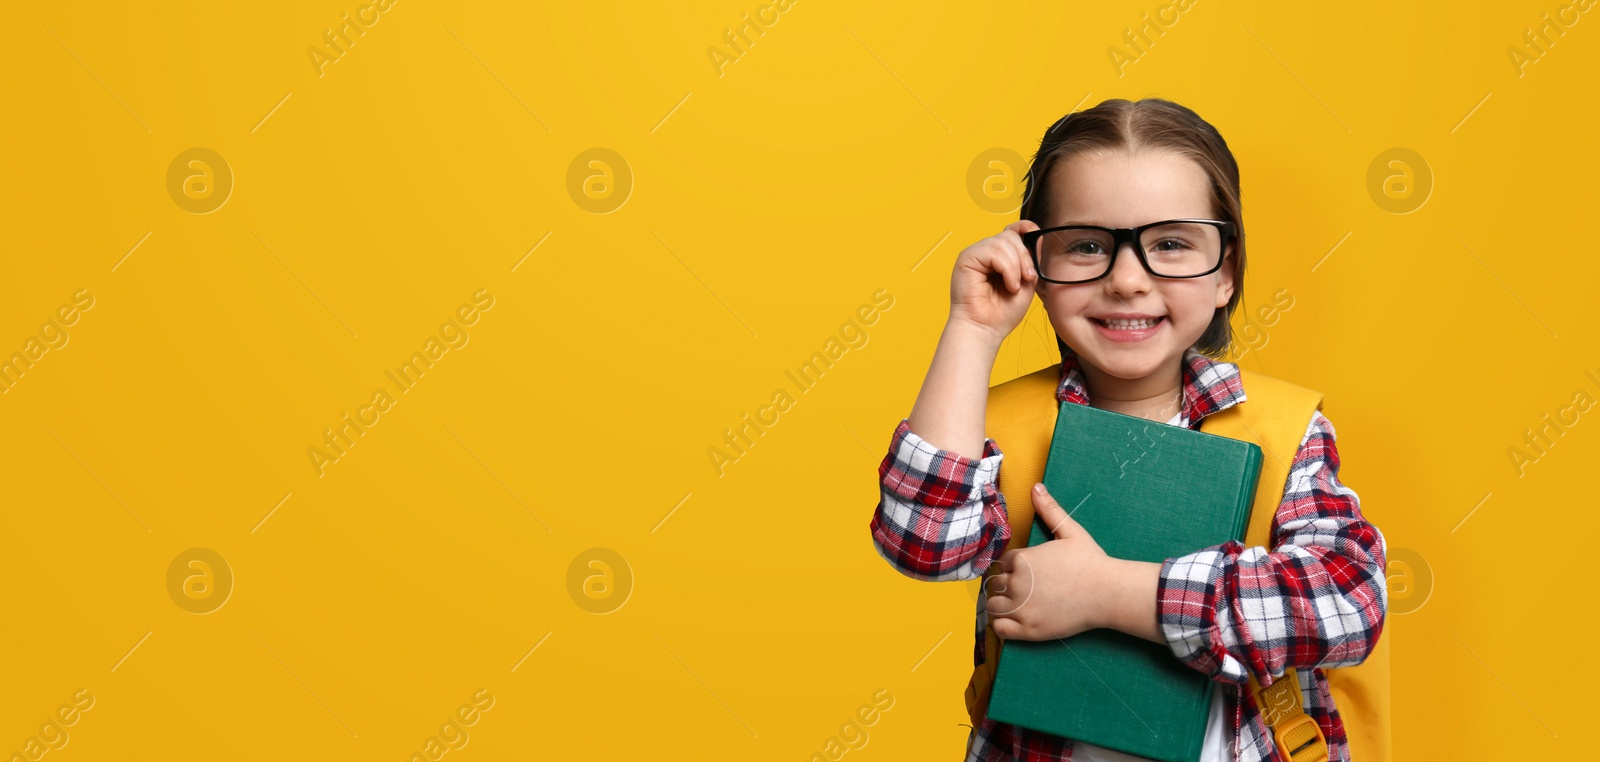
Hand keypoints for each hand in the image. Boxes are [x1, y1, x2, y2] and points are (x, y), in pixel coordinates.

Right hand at [948, 220, 1039, 344]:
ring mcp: (975, 254)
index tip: (1036, 233)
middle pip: (1010, 235)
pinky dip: (1007, 269)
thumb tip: (1037, 237)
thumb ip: (1030, 260)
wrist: (985, 329)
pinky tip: (1008, 285)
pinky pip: (994, 252)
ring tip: (1013, 287)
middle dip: (1024, 256)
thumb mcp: (1026, 282)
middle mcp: (985, 252)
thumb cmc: (1002, 312)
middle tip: (1028, 278)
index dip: (1024, 227)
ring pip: (1003, 242)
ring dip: (1016, 266)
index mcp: (998, 257)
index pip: (1011, 230)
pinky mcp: (966, 258)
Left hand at [985, 483, 1114, 641]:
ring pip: (994, 606)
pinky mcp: (1029, 630)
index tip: (1029, 571)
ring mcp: (1022, 608)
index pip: (1002, 563)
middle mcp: (1017, 584)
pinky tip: (1015, 619)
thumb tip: (1036, 487)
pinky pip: (1000, 629)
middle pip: (996, 584)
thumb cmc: (1091, 561)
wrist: (1108, 593)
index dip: (1013, 566)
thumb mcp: (1070, 531)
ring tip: (1020, 603)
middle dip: (1007, 584)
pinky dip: (1002, 625)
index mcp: (1022, 560)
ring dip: (1002, 604)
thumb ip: (1049, 509)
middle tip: (1027, 588)